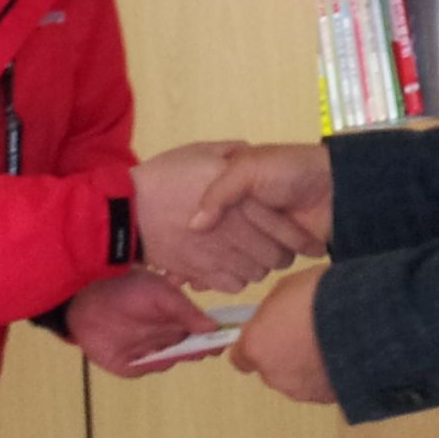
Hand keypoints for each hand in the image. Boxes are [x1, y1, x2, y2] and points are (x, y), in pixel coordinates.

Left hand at [62, 271, 222, 378]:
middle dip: (196, 350)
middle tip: (202, 347)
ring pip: (168, 361)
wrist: (85, 295)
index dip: (213, 338)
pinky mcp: (127, 365)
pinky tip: (148, 352)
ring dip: (171, 355)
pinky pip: (145, 369)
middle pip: (188, 351)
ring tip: (170, 343)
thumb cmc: (126, 287)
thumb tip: (213, 326)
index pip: (201, 333)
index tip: (223, 340)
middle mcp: (164, 338)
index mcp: (176, 319)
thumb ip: (185, 310)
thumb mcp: (161, 293)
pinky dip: (149, 363)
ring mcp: (146, 353)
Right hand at [134, 140, 308, 291]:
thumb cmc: (165, 175)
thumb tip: (250, 158)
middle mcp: (235, 230)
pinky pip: (232, 284)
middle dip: (282, 255)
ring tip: (254, 258)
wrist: (126, 209)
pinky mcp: (202, 272)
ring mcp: (218, 254)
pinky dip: (236, 279)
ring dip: (259, 267)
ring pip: (256, 272)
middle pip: (275, 257)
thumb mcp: (202, 152)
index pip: (285, 229)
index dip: (301, 240)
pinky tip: (231, 267)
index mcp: (242, 200)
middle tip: (280, 250)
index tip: (312, 245)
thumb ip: (233, 154)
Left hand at [230, 267, 337, 405]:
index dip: (255, 345)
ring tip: (331, 341)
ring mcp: (302, 391)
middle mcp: (274, 376)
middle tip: (306, 330)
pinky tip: (345, 353)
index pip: (240, 358)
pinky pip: (322, 385)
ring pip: (297, 379)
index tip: (268, 333)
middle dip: (284, 353)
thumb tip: (273, 318)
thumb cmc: (321, 296)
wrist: (365, 319)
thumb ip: (272, 311)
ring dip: (308, 364)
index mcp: (256, 347)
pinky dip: (329, 374)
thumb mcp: (286, 289)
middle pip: (271, 369)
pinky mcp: (328, 399)